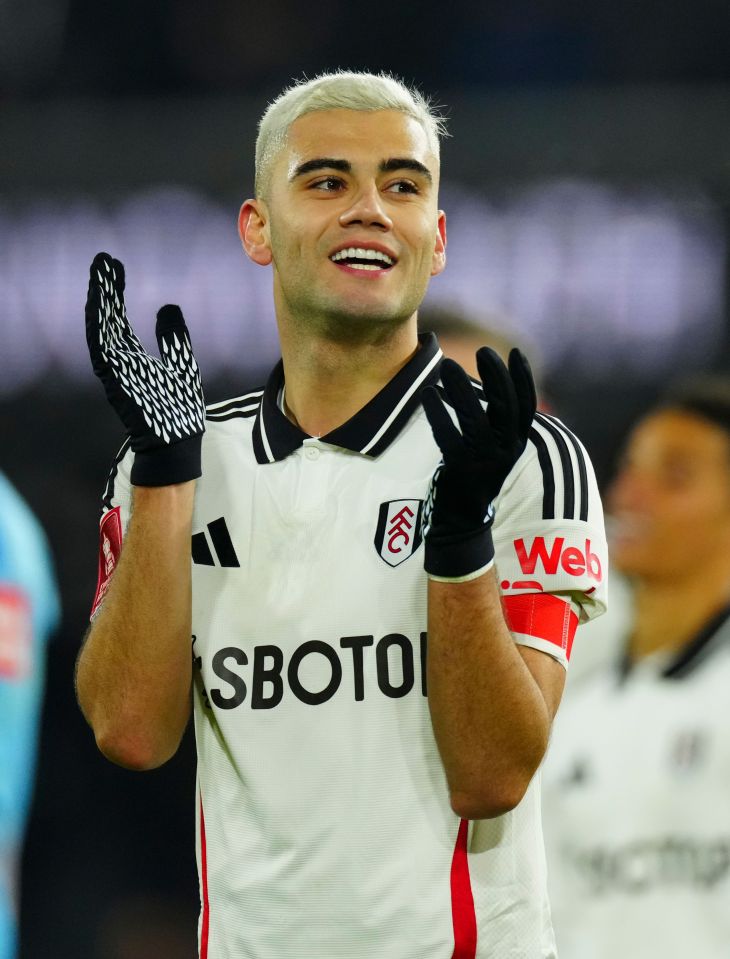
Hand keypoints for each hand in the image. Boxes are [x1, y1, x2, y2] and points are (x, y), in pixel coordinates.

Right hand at [85, 252, 205, 485]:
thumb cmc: (180, 411)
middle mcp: (119, 361)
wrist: (177, 441)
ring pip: (102, 325)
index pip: (119, 320)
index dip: (115, 295)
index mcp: (132, 359)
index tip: (115, 268)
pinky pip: (101, 343)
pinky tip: (100, 298)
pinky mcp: (114, 376)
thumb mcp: (182, 362)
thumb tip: (168, 307)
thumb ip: (173, 337)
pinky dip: (99, 320)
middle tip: (103, 260)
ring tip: (101, 269)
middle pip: (107, 318)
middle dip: (105, 289)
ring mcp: (114, 368)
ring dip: (100, 298)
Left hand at [421, 348, 535, 579]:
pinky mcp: (459, 470)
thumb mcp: (494, 448)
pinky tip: (429, 393)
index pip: (526, 406)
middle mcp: (504, 451)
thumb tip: (494, 382)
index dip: (523, 378)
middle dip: (496, 376)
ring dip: (461, 389)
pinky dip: (438, 413)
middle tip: (483, 350)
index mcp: (515, 443)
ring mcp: (483, 461)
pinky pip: (448, 437)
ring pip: (475, 419)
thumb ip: (497, 420)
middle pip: (506, 407)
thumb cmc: (474, 475)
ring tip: (447, 365)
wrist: (462, 521)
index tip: (516, 351)